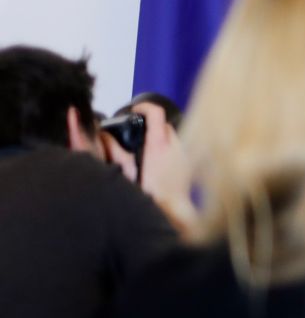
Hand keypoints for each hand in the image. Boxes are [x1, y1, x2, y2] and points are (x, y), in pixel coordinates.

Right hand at [109, 103, 197, 234]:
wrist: (171, 211)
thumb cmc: (148, 193)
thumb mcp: (124, 170)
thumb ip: (113, 150)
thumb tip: (103, 136)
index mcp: (159, 143)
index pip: (156, 112)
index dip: (145, 106)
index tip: (135, 110)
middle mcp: (175, 145)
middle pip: (164, 124)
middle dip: (151, 125)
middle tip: (136, 134)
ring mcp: (184, 154)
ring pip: (171, 137)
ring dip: (159, 139)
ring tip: (144, 150)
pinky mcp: (188, 164)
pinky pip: (177, 150)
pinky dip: (167, 151)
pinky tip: (156, 164)